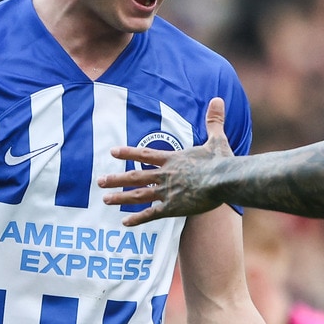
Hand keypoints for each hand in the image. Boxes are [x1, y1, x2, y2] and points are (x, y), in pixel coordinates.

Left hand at [100, 97, 236, 225]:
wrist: (224, 180)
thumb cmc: (222, 161)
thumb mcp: (217, 139)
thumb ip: (214, 121)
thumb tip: (217, 99)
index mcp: (173, 160)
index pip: (145, 155)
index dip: (128, 153)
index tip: (112, 152)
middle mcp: (165, 175)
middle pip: (135, 177)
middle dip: (116, 179)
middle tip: (99, 181)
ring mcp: (167, 192)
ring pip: (138, 195)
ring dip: (120, 198)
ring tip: (105, 200)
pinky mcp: (173, 208)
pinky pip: (152, 214)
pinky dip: (138, 219)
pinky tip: (125, 223)